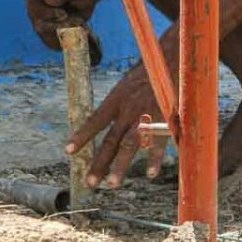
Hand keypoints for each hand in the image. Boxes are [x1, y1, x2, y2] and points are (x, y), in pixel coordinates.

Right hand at [25, 0, 100, 49]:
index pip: (33, 6)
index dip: (47, 13)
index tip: (64, 14)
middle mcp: (34, 9)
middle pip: (39, 25)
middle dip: (59, 26)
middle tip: (77, 21)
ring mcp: (40, 22)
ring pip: (47, 36)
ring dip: (66, 33)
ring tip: (80, 24)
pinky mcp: (48, 33)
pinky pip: (53, 43)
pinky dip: (67, 40)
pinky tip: (78, 31)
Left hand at [65, 70, 168, 187]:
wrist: (173, 57)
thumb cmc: (149, 72)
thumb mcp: (128, 84)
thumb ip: (119, 104)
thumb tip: (103, 121)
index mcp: (117, 98)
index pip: (95, 119)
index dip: (82, 135)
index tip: (68, 152)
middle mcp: (128, 108)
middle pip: (111, 140)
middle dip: (99, 162)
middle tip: (90, 183)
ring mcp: (146, 115)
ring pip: (130, 145)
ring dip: (120, 165)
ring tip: (112, 184)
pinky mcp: (165, 118)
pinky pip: (158, 142)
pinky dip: (154, 158)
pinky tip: (150, 173)